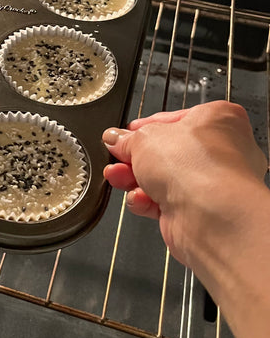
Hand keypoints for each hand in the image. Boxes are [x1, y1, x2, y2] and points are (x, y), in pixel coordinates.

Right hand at [102, 101, 267, 268]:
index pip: (173, 120)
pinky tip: (139, 199)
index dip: (144, 128)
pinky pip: (166, 202)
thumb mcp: (145, 138)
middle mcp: (220, 152)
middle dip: (134, 158)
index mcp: (217, 120)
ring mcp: (211, 184)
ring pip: (163, 179)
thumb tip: (116, 138)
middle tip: (117, 157)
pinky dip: (148, 201)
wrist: (211, 217)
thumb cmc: (197, 167)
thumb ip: (127, 138)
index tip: (124, 135)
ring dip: (135, 179)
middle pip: (165, 152)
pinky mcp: (199, 212)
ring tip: (117, 176)